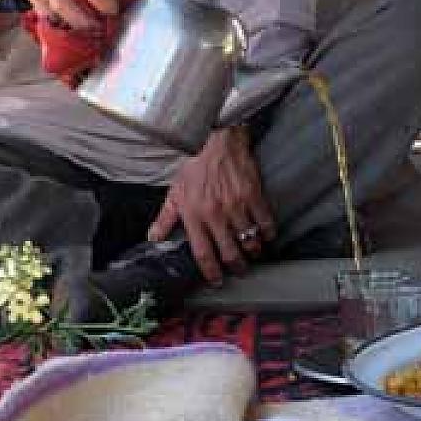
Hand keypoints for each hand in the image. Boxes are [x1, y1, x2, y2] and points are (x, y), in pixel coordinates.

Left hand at [147, 127, 275, 285]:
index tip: (217, 280)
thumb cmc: (195, 165)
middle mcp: (214, 213)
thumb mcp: (175, 191)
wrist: (218, 140)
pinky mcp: (253, 195)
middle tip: (240, 269)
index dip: (211, 271)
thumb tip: (153, 238)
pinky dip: (267, 233)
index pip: (203, 253)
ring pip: (249, 241)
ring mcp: (235, 205)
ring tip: (252, 252)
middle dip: (237, 266)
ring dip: (252, 251)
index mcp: (194, 214)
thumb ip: (165, 217)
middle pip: (230, 253)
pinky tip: (266, 234)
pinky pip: (264, 223)